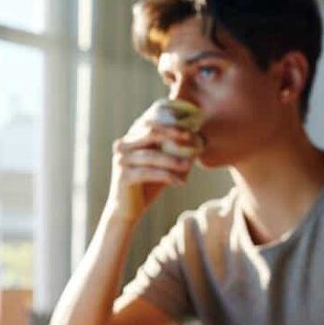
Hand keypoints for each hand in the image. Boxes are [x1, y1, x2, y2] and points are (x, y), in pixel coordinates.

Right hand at [107, 107, 203, 222]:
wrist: (127, 209)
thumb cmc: (148, 184)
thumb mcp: (163, 163)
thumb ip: (175, 149)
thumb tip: (201, 139)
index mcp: (132, 138)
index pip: (150, 119)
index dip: (169, 115)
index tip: (190, 121)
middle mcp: (124, 145)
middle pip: (151, 131)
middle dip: (173, 132)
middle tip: (192, 137)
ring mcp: (121, 160)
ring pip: (152, 155)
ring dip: (173, 160)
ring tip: (189, 166)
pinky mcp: (123, 176)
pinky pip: (149, 173)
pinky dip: (167, 177)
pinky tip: (181, 183)